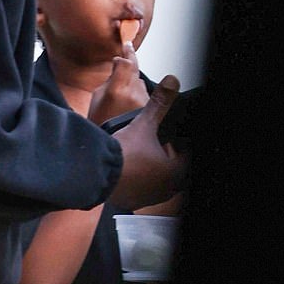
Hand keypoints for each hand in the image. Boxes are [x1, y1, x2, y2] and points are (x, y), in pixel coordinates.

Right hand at [88, 42, 148, 124]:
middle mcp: (135, 95)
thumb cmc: (101, 127)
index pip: (127, 63)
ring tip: (121, 100)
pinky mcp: (151, 112)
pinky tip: (127, 108)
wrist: (114, 150)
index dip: (127, 52)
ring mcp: (145, 104)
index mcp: (117, 90)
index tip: (127, 44)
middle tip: (122, 68)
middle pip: (135, 72)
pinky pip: (144, 97)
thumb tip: (119, 65)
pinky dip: (137, 98)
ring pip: (140, 84)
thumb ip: (110, 79)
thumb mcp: (97, 98)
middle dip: (129, 70)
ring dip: (132, 86)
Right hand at [109, 74, 187, 210]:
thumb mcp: (144, 123)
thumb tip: (173, 82)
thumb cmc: (125, 153)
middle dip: (165, 155)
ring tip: (139, 152)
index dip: (178, 144)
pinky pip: (142, 188)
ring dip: (152, 168)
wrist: (97, 173)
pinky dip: (138, 178)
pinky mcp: (133, 201)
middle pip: (173, 169)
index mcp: (176, 173)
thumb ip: (159, 104)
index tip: (168, 136)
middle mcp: (166, 189)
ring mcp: (150, 198)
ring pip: (157, 179)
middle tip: (153, 142)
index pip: (186, 156)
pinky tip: (127, 166)